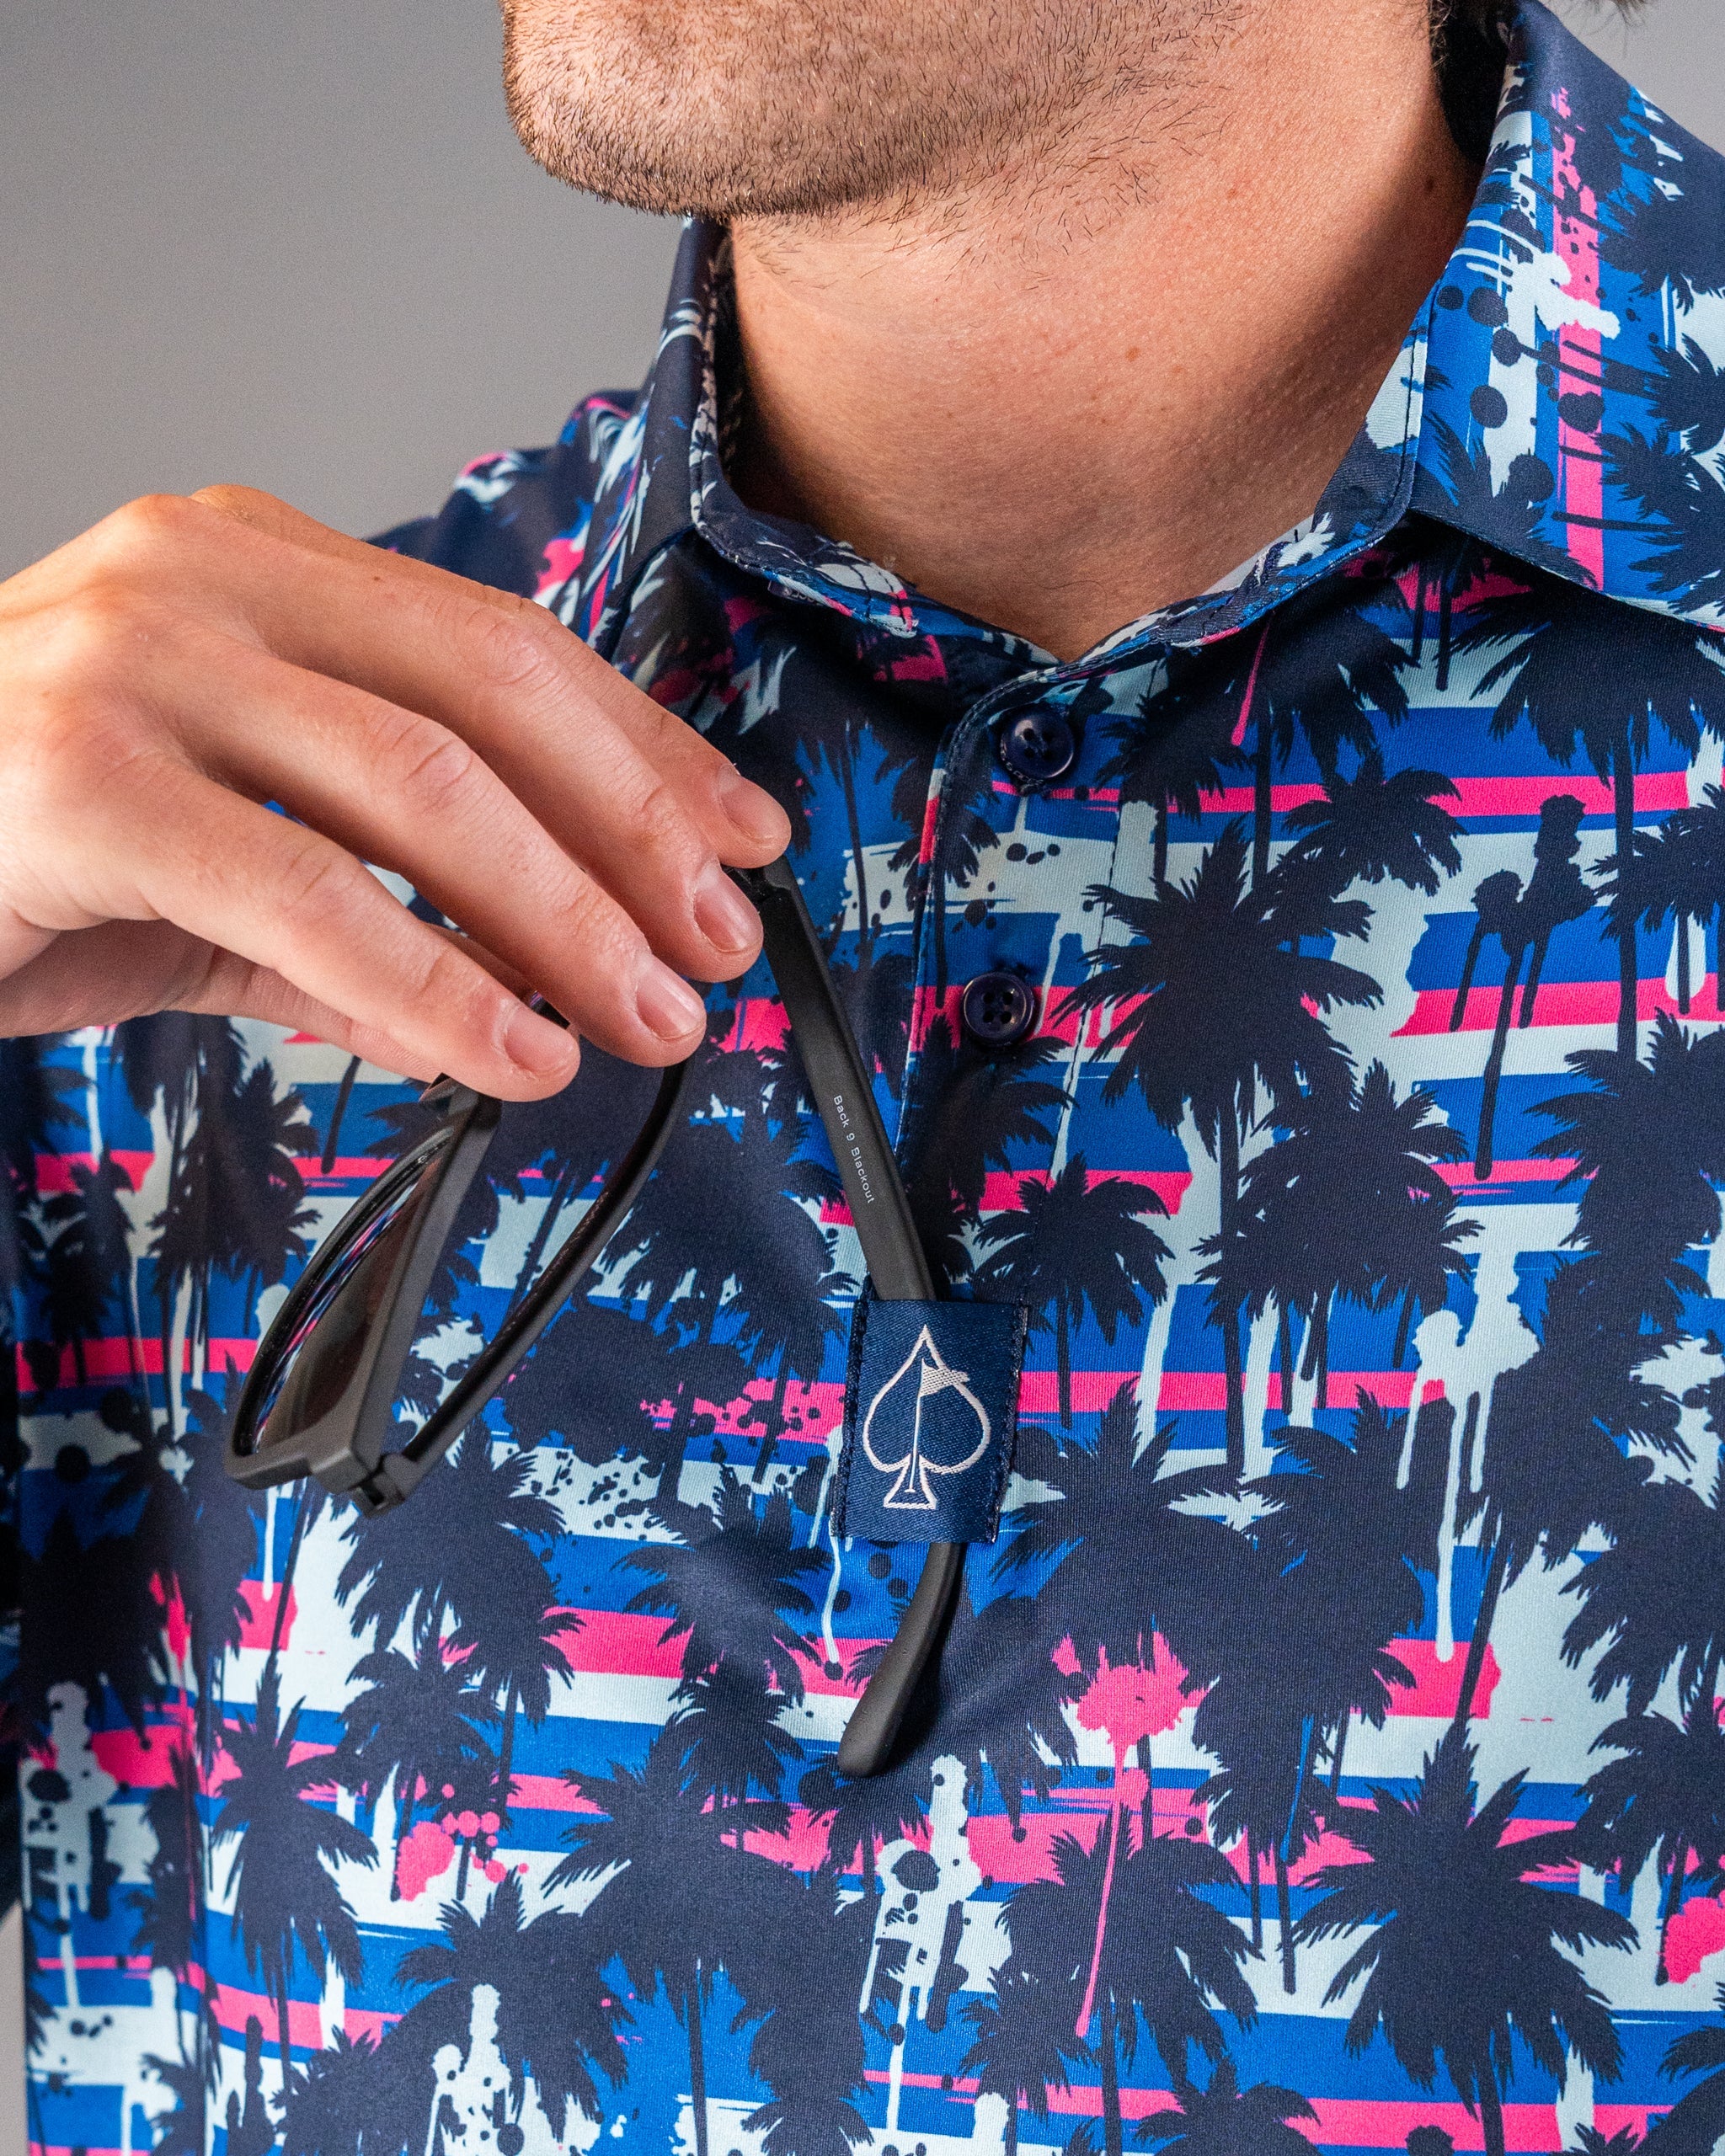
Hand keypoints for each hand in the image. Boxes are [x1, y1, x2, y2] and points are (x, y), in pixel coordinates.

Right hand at [0, 487, 790, 1095]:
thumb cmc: (20, 842)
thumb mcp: (228, 852)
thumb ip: (379, 898)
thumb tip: (544, 980)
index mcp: (257, 562)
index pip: (504, 646)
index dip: (646, 752)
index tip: (738, 846)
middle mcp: (204, 575)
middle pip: (494, 698)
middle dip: (633, 838)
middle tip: (712, 953)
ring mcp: (138, 659)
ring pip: (424, 788)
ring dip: (562, 920)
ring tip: (641, 1019)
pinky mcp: (82, 777)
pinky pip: (308, 892)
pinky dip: (432, 984)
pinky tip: (511, 1051)